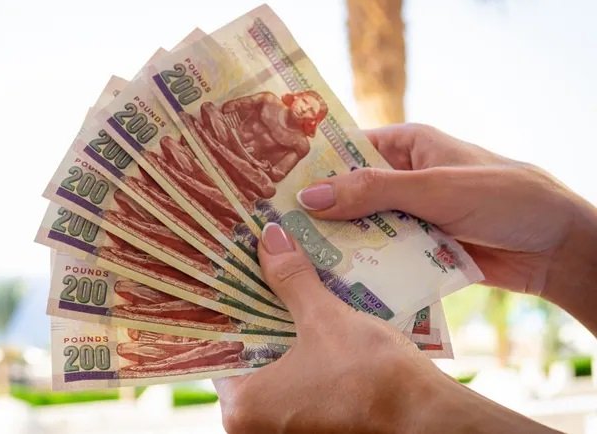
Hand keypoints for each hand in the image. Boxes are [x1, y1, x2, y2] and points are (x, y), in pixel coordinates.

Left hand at [213, 223, 555, 433]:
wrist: (431, 423)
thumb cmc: (373, 377)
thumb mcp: (325, 319)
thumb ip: (290, 279)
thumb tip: (269, 239)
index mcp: (242, 407)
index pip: (222, 348)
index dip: (234, 310)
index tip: (243, 281)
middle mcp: (254, 428)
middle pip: (249, 360)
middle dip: (263, 322)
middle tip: (271, 281)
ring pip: (276, 374)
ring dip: (286, 339)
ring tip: (296, 298)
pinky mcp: (317, 431)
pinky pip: (300, 390)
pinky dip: (306, 362)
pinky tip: (320, 330)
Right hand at [296, 124, 596, 331]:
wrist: (558, 248)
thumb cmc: (503, 197)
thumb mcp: (434, 188)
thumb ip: (372, 191)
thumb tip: (309, 196)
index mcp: (407, 145)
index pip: (347, 150)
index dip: (310, 165)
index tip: (269, 185)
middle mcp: (404, 179)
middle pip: (349, 195)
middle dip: (318, 213)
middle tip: (273, 232)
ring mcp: (412, 217)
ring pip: (363, 230)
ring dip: (339, 246)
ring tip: (292, 263)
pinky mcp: (421, 250)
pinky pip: (384, 258)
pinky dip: (365, 270)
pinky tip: (332, 284)